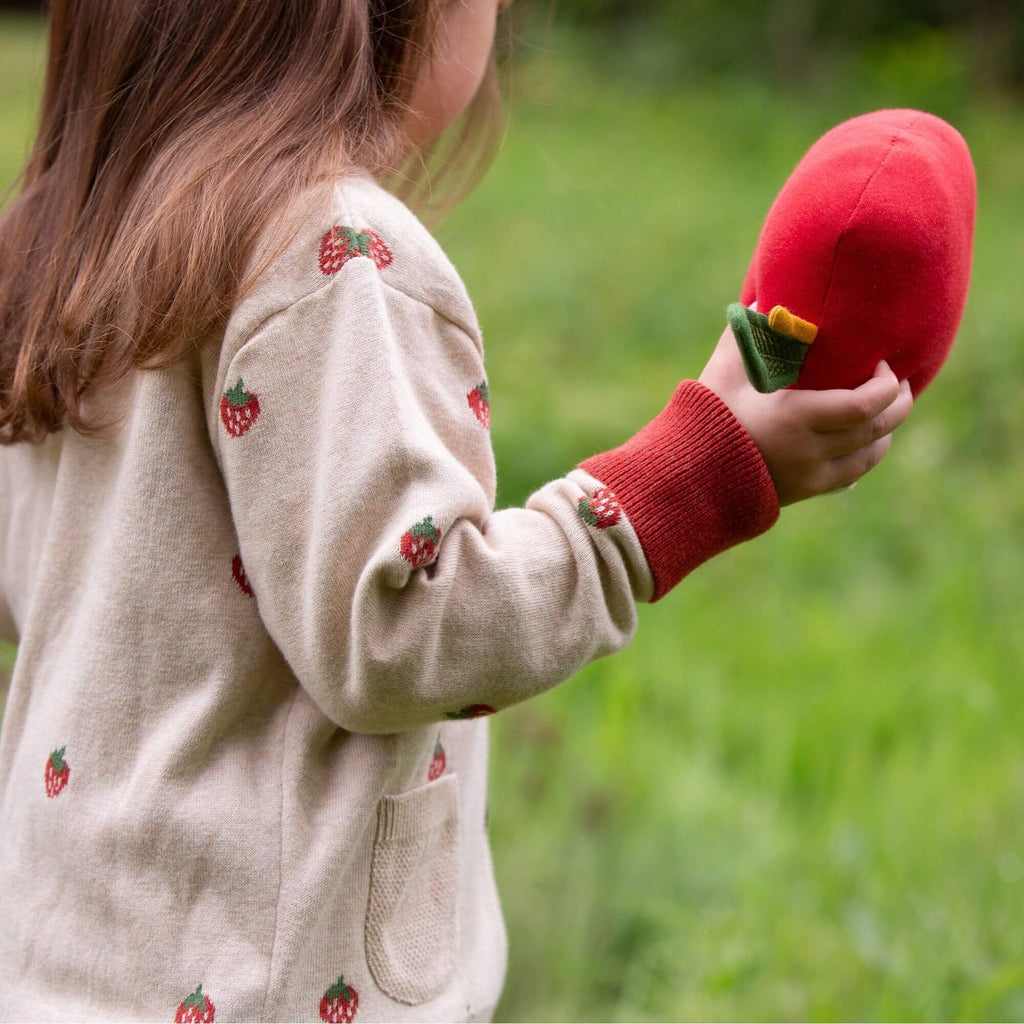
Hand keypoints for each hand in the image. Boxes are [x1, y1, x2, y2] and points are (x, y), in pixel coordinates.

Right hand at [699, 325, 913, 505]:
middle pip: (879, 428)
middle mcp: (811, 452)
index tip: (880, 362)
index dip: (886, 383)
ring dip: (886, 427)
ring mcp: (811, 476)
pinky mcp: (807, 490)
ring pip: (872, 454)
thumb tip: (763, 296)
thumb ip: (747, 333)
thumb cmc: (705, 417)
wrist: (689, 475)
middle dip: (898, 401)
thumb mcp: (724, 370)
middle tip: (897, 379)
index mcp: (796, 419)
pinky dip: (868, 451)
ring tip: (884, 405)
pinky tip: (865, 435)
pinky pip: (854, 472)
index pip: (866, 405)